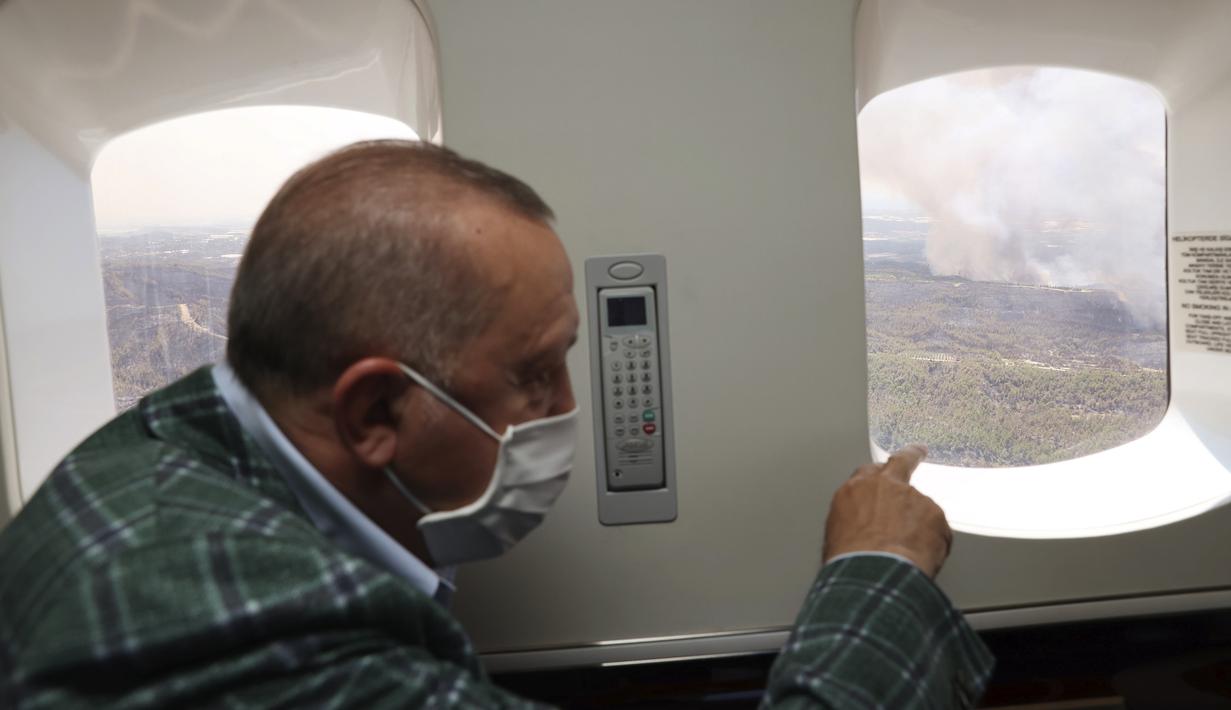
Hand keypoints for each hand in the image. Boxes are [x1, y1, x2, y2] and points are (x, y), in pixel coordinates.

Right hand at [822, 444, 951, 577]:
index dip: (878, 476)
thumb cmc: (850, 560)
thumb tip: (862, 529)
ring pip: (920, 505)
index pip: (869, 472)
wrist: (873, 573)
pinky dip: (932, 540)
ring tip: (910, 551)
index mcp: (856, 490)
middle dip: (909, 457)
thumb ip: (855, 518)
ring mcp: (913, 498)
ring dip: (919, 522)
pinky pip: (937, 528)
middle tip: (918, 452)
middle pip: (900, 463)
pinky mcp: (935, 514)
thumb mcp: (837, 535)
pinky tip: (922, 557)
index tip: (884, 477)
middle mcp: (885, 486)